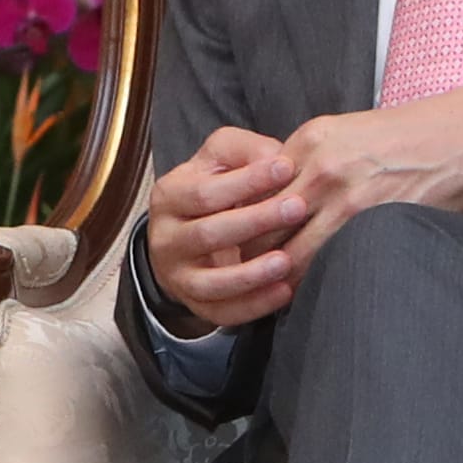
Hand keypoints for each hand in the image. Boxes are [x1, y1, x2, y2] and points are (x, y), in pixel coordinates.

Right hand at [144, 127, 303, 328]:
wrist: (187, 236)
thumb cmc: (214, 189)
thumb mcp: (220, 159)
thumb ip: (244, 150)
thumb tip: (274, 158)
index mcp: (168, 197)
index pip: (204, 192)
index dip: (246, 181)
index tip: (287, 168)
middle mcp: (165, 239)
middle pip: (208, 235)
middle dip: (256, 222)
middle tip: (297, 208)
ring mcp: (177, 276)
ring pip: (211, 282)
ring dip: (251, 273)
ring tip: (287, 259)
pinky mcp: (196, 304)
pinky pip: (223, 311)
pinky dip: (255, 305)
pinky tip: (284, 291)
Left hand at [146, 93, 462, 326]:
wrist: (457, 141)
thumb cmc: (399, 138)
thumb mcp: (340, 134)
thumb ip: (302, 162)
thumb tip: (268, 194)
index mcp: (307, 143)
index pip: (252, 190)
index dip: (237, 221)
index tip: (227, 241)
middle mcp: (318, 171)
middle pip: (261, 225)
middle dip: (247, 254)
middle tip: (233, 277)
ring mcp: (344, 201)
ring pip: (289, 253)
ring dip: (275, 276)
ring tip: (263, 293)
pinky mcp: (370, 224)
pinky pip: (326, 263)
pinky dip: (309, 282)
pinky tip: (302, 294)